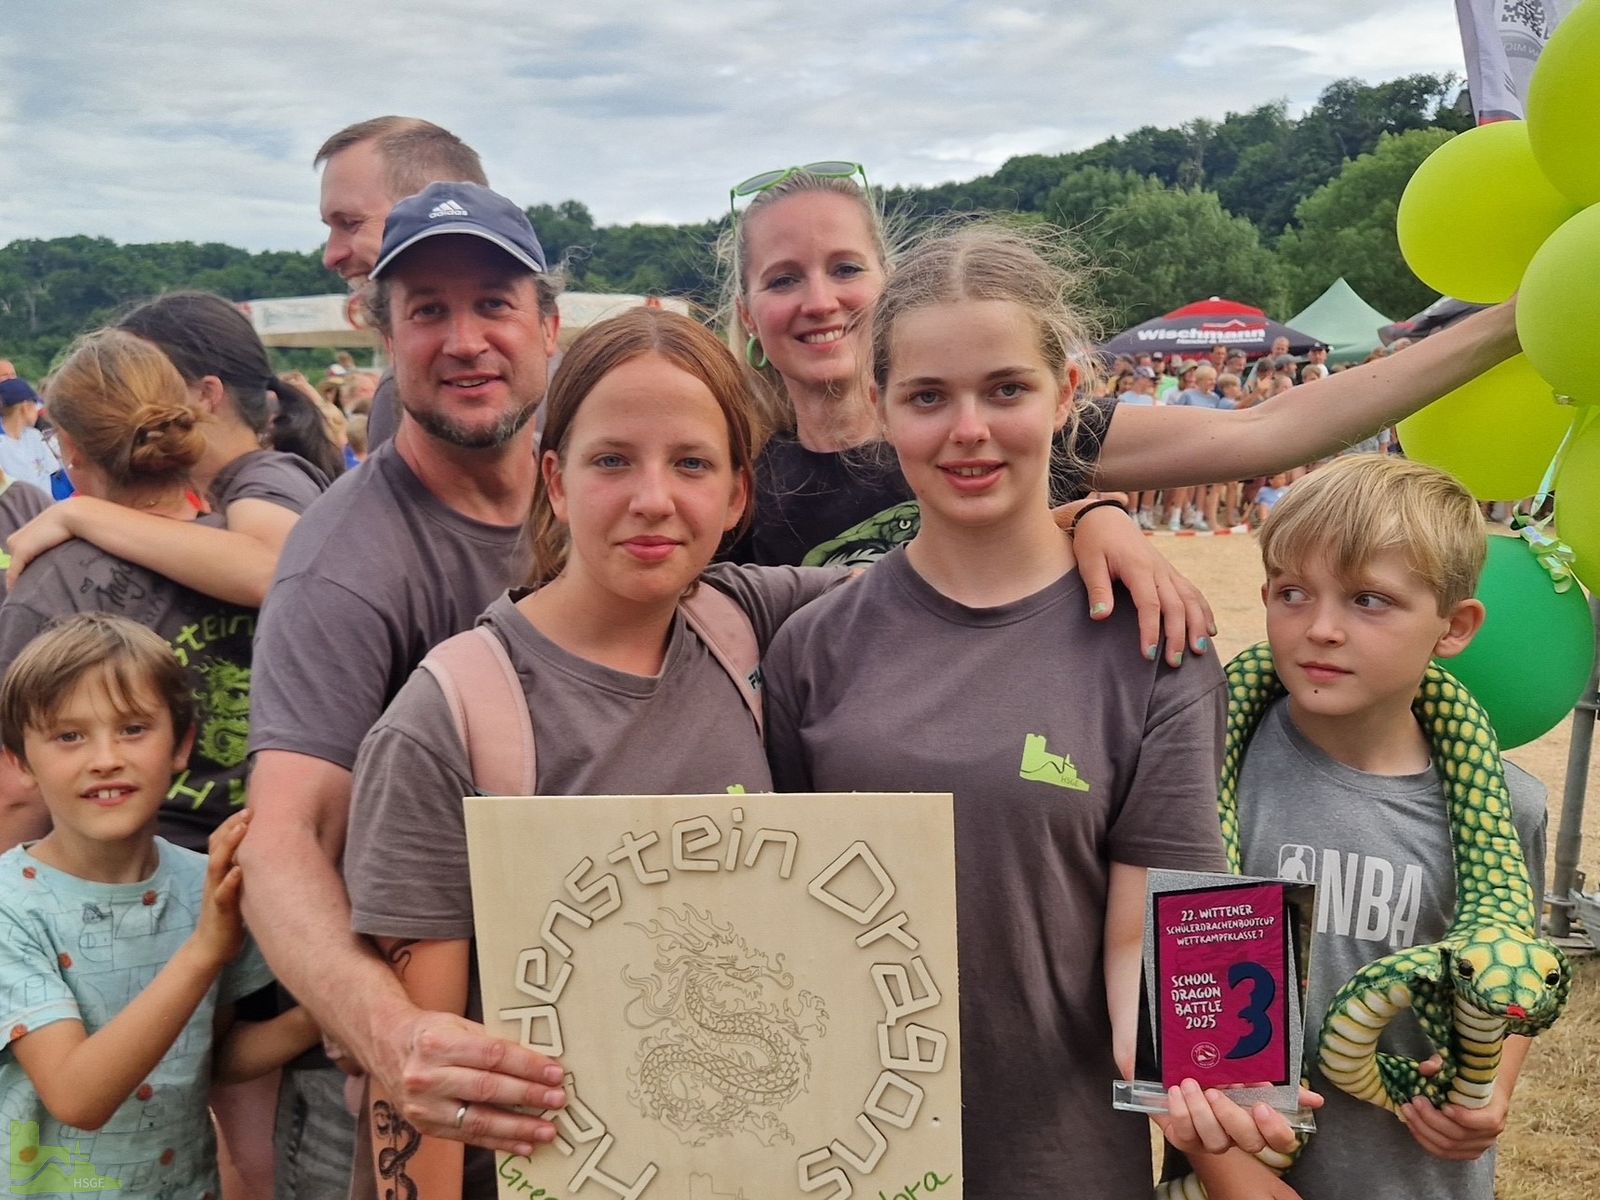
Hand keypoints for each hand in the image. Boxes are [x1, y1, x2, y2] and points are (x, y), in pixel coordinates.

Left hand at [6, 502, 81, 589]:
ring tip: (26, 597)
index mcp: (21, 537)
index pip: (18, 560)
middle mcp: (14, 541)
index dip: (22, 573)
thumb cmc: (69, 525)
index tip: (29, 584)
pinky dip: (14, 584)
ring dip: (18, 582)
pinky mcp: (21, 551)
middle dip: (20, 579)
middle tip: (28, 594)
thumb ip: (49, 548)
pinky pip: (14, 573)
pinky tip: (17, 593)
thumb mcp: (55, 538)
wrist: (71, 516)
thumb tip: (55, 560)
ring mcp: (16, 546)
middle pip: (14, 565)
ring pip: (13, 570)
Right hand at [192, 809, 250, 967]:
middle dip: (232, 827)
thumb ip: (243, 867)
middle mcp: (215, 878)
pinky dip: (230, 881)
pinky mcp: (220, 911)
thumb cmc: (229, 913)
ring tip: (242, 829)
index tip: (250, 807)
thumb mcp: (236, 885)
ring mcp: (216, 892)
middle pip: (217, 846)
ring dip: (229, 846)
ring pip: (217, 865)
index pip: (220, 840)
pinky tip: (240, 872)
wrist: (212, 947)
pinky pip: (222, 894)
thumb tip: (264, 847)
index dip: (232, 823)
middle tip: (249, 810)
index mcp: (219, 870)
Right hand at [371, 1008, 569, 1155]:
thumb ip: (492, 1043)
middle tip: (558, 1100)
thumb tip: (537, 1061)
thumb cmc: (431, 1033)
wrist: (385, 1046)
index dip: (527, 1066)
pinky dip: (499, 1143)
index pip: (492, 1056)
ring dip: (518, 1128)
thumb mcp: (458, 1025)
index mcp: (439, 1043)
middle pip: (487, 1089)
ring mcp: (424, 1106)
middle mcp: (427, 1076)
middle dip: (528, 1096)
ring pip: (478, 1120)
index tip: (555, 1073)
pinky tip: (523, 1145)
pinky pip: (468, 1138)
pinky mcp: (425, 1127)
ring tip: (547, 1131)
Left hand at [1066, 500, 1216, 665]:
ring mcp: (1167, 570)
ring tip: (1199, 651)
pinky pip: (1192, 591)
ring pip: (1190, 599)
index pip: (1150, 604)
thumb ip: (1097, 589)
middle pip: (1176, 606)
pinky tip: (1210, 629)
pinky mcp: (1169, 572)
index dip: (1151, 631)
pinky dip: (1203, 610)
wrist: (1105, 516)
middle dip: (1178, 635)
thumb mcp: (1089, 562)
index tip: (1149, 654)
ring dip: (1197, 625)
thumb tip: (1101, 617)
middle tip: (1174, 663)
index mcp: (1139, 567)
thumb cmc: (1094, 540)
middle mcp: (1158, 569)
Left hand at [1154, 1079, 1322, 1157]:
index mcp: (1258, 1120)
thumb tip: (1316, 1100)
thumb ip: (1282, 1085)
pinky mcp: (1186, 1139)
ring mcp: (1212, 1140)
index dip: (1275, 1129)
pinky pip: (1187, 1134)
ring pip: (1216, 1142)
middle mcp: (1238, 1135)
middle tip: (1216, 1092)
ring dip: (1201, 1111)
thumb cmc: (1216, 1071)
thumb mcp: (1248, 1070)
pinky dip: (1181, 1112)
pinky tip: (1176, 1092)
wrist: (1175, 1067)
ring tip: (1189, 1084)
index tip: (1261, 1106)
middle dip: (1233, 1118)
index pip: (1281, 1141)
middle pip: (1250, 1143)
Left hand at [1405, 1056, 1506, 1159]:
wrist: (1480, 1093)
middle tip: (1415, 1101)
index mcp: (1497, 1110)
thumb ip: (1441, 1064)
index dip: (1465, 1117)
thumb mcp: (1457, 1065)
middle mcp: (1490, 1133)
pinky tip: (1412, 1124)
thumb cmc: (1468, 1078)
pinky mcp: (1464, 1152)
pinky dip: (1424, 1139)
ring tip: (1407, 1111)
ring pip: (1448, 1146)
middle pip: (1460, 1135)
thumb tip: (1425, 1068)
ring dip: (1423, 1129)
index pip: (1487, 1121)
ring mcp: (1478, 1146)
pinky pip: (1442, 1153)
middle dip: (1432, 1119)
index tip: (1444, 1105)